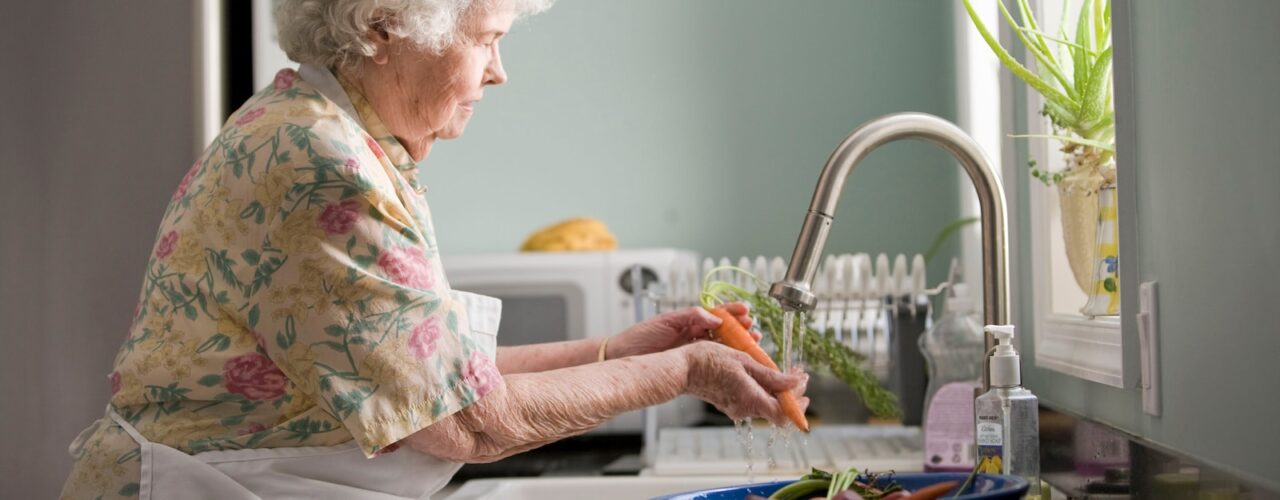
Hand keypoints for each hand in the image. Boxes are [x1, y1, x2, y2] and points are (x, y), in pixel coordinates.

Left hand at [607, 303, 756, 359]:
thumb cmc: (639, 337)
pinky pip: (712, 363)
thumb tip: (715, 317)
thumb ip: (691, 316)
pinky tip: (737, 363)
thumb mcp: (665, 321)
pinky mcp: (690, 367)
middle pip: (724, 331)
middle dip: (741, 329)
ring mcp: (694, 351)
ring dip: (738, 345)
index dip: (732, 312)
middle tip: (753, 331)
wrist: (622, 357)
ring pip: (722, 347)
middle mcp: (694, 336)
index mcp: (689, 321)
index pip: (716, 314)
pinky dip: (726, 362)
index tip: (746, 312)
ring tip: (752, 344)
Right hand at [681, 342, 809, 425]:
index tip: (803, 381)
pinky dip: (763, 389)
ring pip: (766, 404)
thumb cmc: (708, 360)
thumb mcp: (744, 361)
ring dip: (778, 389)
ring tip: (782, 371)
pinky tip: (763, 374)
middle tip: (797, 374)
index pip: (784, 414)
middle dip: (791, 393)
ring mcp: (736, 408)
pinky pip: (753, 400)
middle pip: (777, 409)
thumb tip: (794, 383)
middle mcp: (745, 409)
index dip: (798, 402)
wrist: (682, 368)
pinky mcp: (730, 403)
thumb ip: (771, 376)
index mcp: (751, 399)